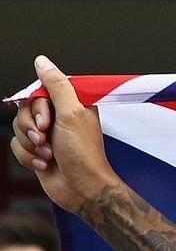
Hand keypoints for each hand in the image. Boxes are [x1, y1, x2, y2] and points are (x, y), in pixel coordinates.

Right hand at [9, 55, 120, 213]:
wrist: (82, 189)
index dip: (38, 106)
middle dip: (31, 127)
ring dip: (30, 144)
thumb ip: (57, 86)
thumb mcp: (72, 114)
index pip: (40, 91)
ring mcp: (47, 135)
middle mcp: (59, 118)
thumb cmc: (84, 155)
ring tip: (49, 154)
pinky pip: (16, 146)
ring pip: (17, 128)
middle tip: (47, 138)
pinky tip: (45, 164)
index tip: (48, 119)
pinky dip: (28, 157)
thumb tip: (42, 62)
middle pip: (25, 109)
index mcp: (71, 105)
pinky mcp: (37, 151)